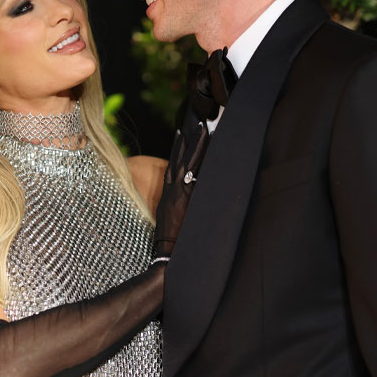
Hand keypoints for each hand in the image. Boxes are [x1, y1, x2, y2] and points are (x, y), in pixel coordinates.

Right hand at [152, 113, 211, 258]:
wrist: (166, 251)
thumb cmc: (169, 240)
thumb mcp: (169, 218)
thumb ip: (177, 205)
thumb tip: (184, 201)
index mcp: (167, 193)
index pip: (172, 165)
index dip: (177, 149)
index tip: (181, 135)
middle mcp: (172, 188)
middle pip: (181, 158)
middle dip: (189, 141)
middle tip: (198, 125)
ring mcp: (179, 191)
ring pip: (188, 162)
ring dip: (197, 145)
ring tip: (205, 129)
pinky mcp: (187, 196)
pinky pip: (196, 174)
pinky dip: (201, 161)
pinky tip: (210, 150)